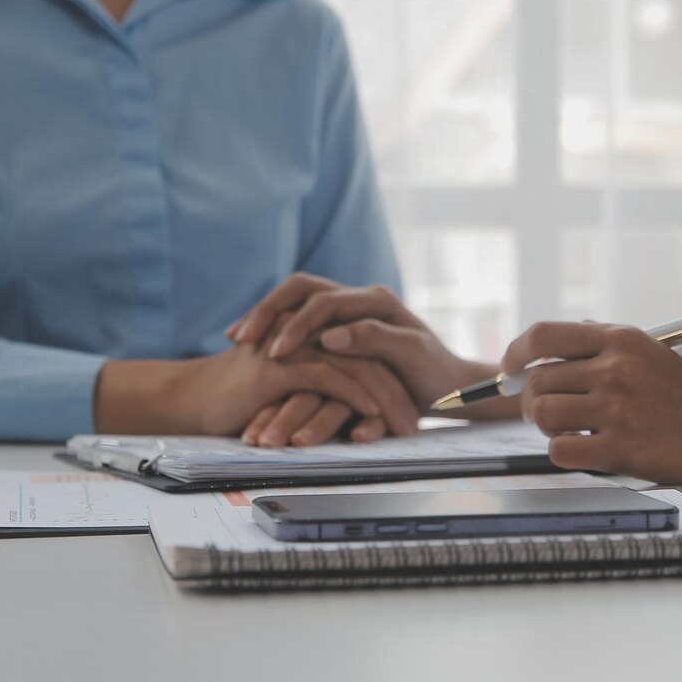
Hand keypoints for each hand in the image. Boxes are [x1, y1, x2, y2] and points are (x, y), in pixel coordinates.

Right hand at [93, 343, 417, 436]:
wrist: (191, 400)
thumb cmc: (240, 399)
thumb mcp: (290, 391)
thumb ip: (320, 387)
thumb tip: (357, 412)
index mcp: (312, 332)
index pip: (366, 346)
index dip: (393, 374)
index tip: (416, 407)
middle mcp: (306, 331)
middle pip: (370, 353)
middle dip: (398, 388)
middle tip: (418, 422)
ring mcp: (294, 344)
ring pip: (357, 364)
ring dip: (386, 398)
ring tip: (407, 427)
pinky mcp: (280, 364)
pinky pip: (330, 377)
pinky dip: (356, 397)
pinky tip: (373, 416)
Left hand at [227, 273, 504, 417]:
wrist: (449, 390)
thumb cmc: (391, 377)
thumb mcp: (346, 363)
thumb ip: (312, 350)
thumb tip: (258, 345)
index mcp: (349, 303)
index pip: (298, 291)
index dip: (263, 309)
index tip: (232, 337)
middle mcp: (369, 302)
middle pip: (316, 295)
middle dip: (278, 318)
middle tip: (247, 342)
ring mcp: (393, 319)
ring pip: (343, 315)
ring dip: (307, 333)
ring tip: (277, 356)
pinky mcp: (414, 343)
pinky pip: (381, 339)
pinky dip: (356, 343)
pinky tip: (331, 350)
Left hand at [502, 322, 681, 483]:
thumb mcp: (650, 350)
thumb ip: (604, 341)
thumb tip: (560, 341)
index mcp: (620, 340)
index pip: (544, 335)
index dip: (517, 351)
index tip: (511, 367)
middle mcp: (614, 370)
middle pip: (539, 380)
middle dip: (531, 397)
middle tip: (545, 409)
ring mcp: (616, 410)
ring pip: (543, 414)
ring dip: (546, 425)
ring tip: (567, 428)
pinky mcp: (619, 449)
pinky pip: (560, 450)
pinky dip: (563, 451)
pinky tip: (582, 449)